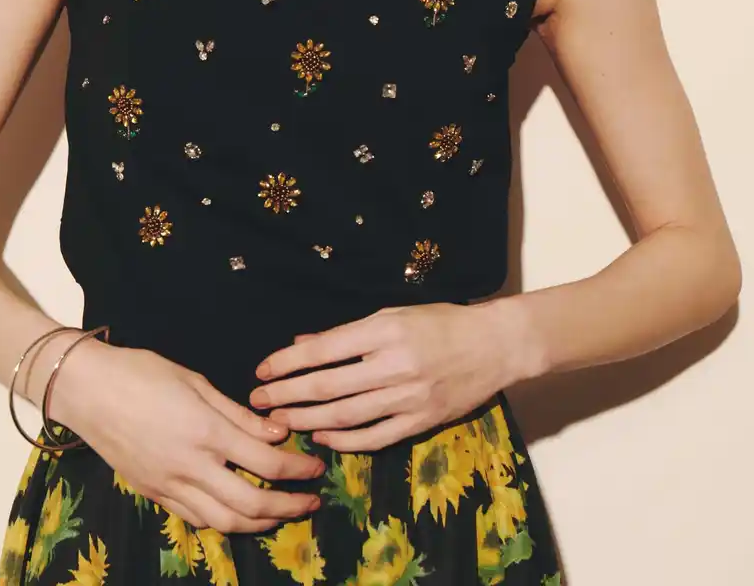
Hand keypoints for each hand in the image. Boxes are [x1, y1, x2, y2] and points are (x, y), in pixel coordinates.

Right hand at [51, 342, 326, 532]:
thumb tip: (278, 432)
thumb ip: (238, 414)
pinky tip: (238, 512)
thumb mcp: (196, 381)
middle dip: (289, 507)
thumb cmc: (141, 372)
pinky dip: (225, 521)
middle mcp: (190, 466)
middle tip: (311, 501)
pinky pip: (196, 518)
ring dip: (260, 523)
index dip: (299, 470)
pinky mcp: (153, 494)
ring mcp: (169, 486)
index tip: (317, 468)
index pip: (267, 463)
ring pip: (225, 522)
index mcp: (206, 432)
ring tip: (282, 513)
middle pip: (251, 504)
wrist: (87, 390)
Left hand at [248, 300, 533, 451]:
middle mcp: (393, 365)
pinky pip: (374, 437)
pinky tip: (321, 437)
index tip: (262, 370)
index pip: (323, 350)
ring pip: (345, 416)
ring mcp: (408, 397)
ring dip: (306, 420)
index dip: (287, 363)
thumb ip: (346, 333)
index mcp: (384, 330)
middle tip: (258, 402)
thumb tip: (302, 345)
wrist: (495, 345)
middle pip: (327, 387)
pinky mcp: (421, 422)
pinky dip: (344, 440)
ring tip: (279, 422)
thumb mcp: (392, 313)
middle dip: (286, 395)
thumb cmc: (440, 322)